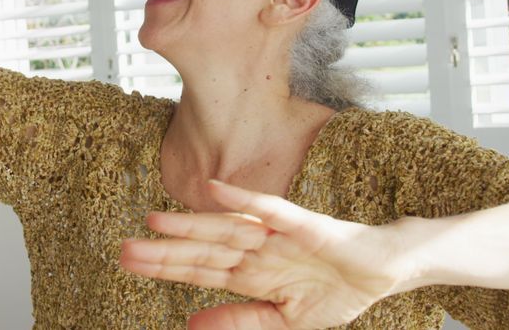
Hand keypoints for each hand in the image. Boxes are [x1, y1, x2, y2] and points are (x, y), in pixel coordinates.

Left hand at [120, 180, 416, 329]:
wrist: (386, 273)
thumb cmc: (335, 290)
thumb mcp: (284, 320)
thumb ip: (240, 321)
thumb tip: (191, 323)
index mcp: (252, 273)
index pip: (200, 270)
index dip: (165, 266)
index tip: (128, 262)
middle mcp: (258, 251)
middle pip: (204, 250)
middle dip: (164, 250)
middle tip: (122, 248)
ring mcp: (279, 236)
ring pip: (227, 230)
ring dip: (191, 224)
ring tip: (154, 220)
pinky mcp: (307, 226)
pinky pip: (273, 211)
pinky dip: (245, 201)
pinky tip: (216, 191)